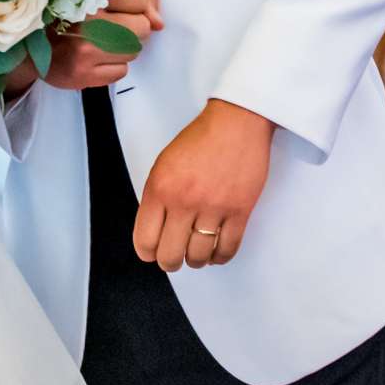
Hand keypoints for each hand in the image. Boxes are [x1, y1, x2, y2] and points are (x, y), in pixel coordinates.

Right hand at [42, 0, 163, 91]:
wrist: (27, 49)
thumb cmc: (65, 18)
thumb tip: (160, 22)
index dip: (136, 6)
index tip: (120, 9)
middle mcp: (86, 20)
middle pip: (142, 28)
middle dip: (133, 30)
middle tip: (111, 29)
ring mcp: (84, 50)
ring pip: (134, 51)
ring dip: (123, 49)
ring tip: (100, 43)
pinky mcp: (83, 75)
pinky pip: (121, 72)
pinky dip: (112, 67)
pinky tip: (94, 60)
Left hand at [134, 99, 272, 270]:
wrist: (236, 122)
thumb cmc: (201, 139)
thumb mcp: (164, 164)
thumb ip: (157, 197)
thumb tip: (155, 229)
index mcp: (160, 188)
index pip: (145, 239)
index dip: (148, 252)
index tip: (152, 253)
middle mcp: (184, 201)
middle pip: (170, 255)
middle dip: (170, 262)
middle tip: (174, 258)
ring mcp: (213, 207)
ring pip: (199, 257)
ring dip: (196, 260)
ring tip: (197, 254)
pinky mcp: (240, 211)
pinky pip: (227, 249)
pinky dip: (220, 257)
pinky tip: (216, 251)